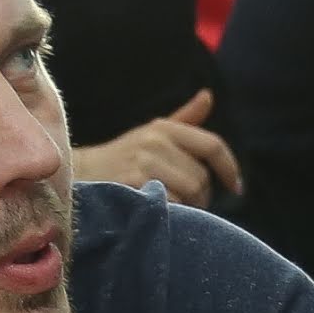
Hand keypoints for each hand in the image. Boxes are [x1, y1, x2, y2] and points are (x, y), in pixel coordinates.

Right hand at [73, 90, 238, 208]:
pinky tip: (157, 215)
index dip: (230, 168)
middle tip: (184, 204)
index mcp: (165, 128)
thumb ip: (184, 120)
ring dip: (185, 209)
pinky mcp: (132, 184)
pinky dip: (170, 215)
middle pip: (202, 178)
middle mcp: (155, 141)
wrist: (77, 176)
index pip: (212, 145)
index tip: (236, 188)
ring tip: (167, 209)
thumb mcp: (151, 135)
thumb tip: (208, 96)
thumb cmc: (120, 159)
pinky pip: (171, 206)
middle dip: (200, 198)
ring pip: (189, 195)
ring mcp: (143, 163)